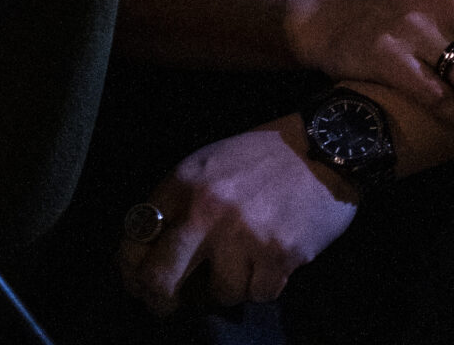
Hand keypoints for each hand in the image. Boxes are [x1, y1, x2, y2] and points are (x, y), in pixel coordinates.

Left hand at [119, 123, 355, 315]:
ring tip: (246, 261)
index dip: (131, 270)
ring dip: (231, 286)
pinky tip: (272, 259)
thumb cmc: (262, 158)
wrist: (321, 148)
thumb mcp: (210, 164)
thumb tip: (154, 250)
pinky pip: (258, 294)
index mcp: (184, 181)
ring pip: (218, 293)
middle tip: (169, 306)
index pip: (137, 236)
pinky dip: (264, 284)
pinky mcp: (277, 255)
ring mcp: (241, 235)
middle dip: (161, 300)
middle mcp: (205, 209)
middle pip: (162, 279)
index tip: (138, 284)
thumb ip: (181, 202)